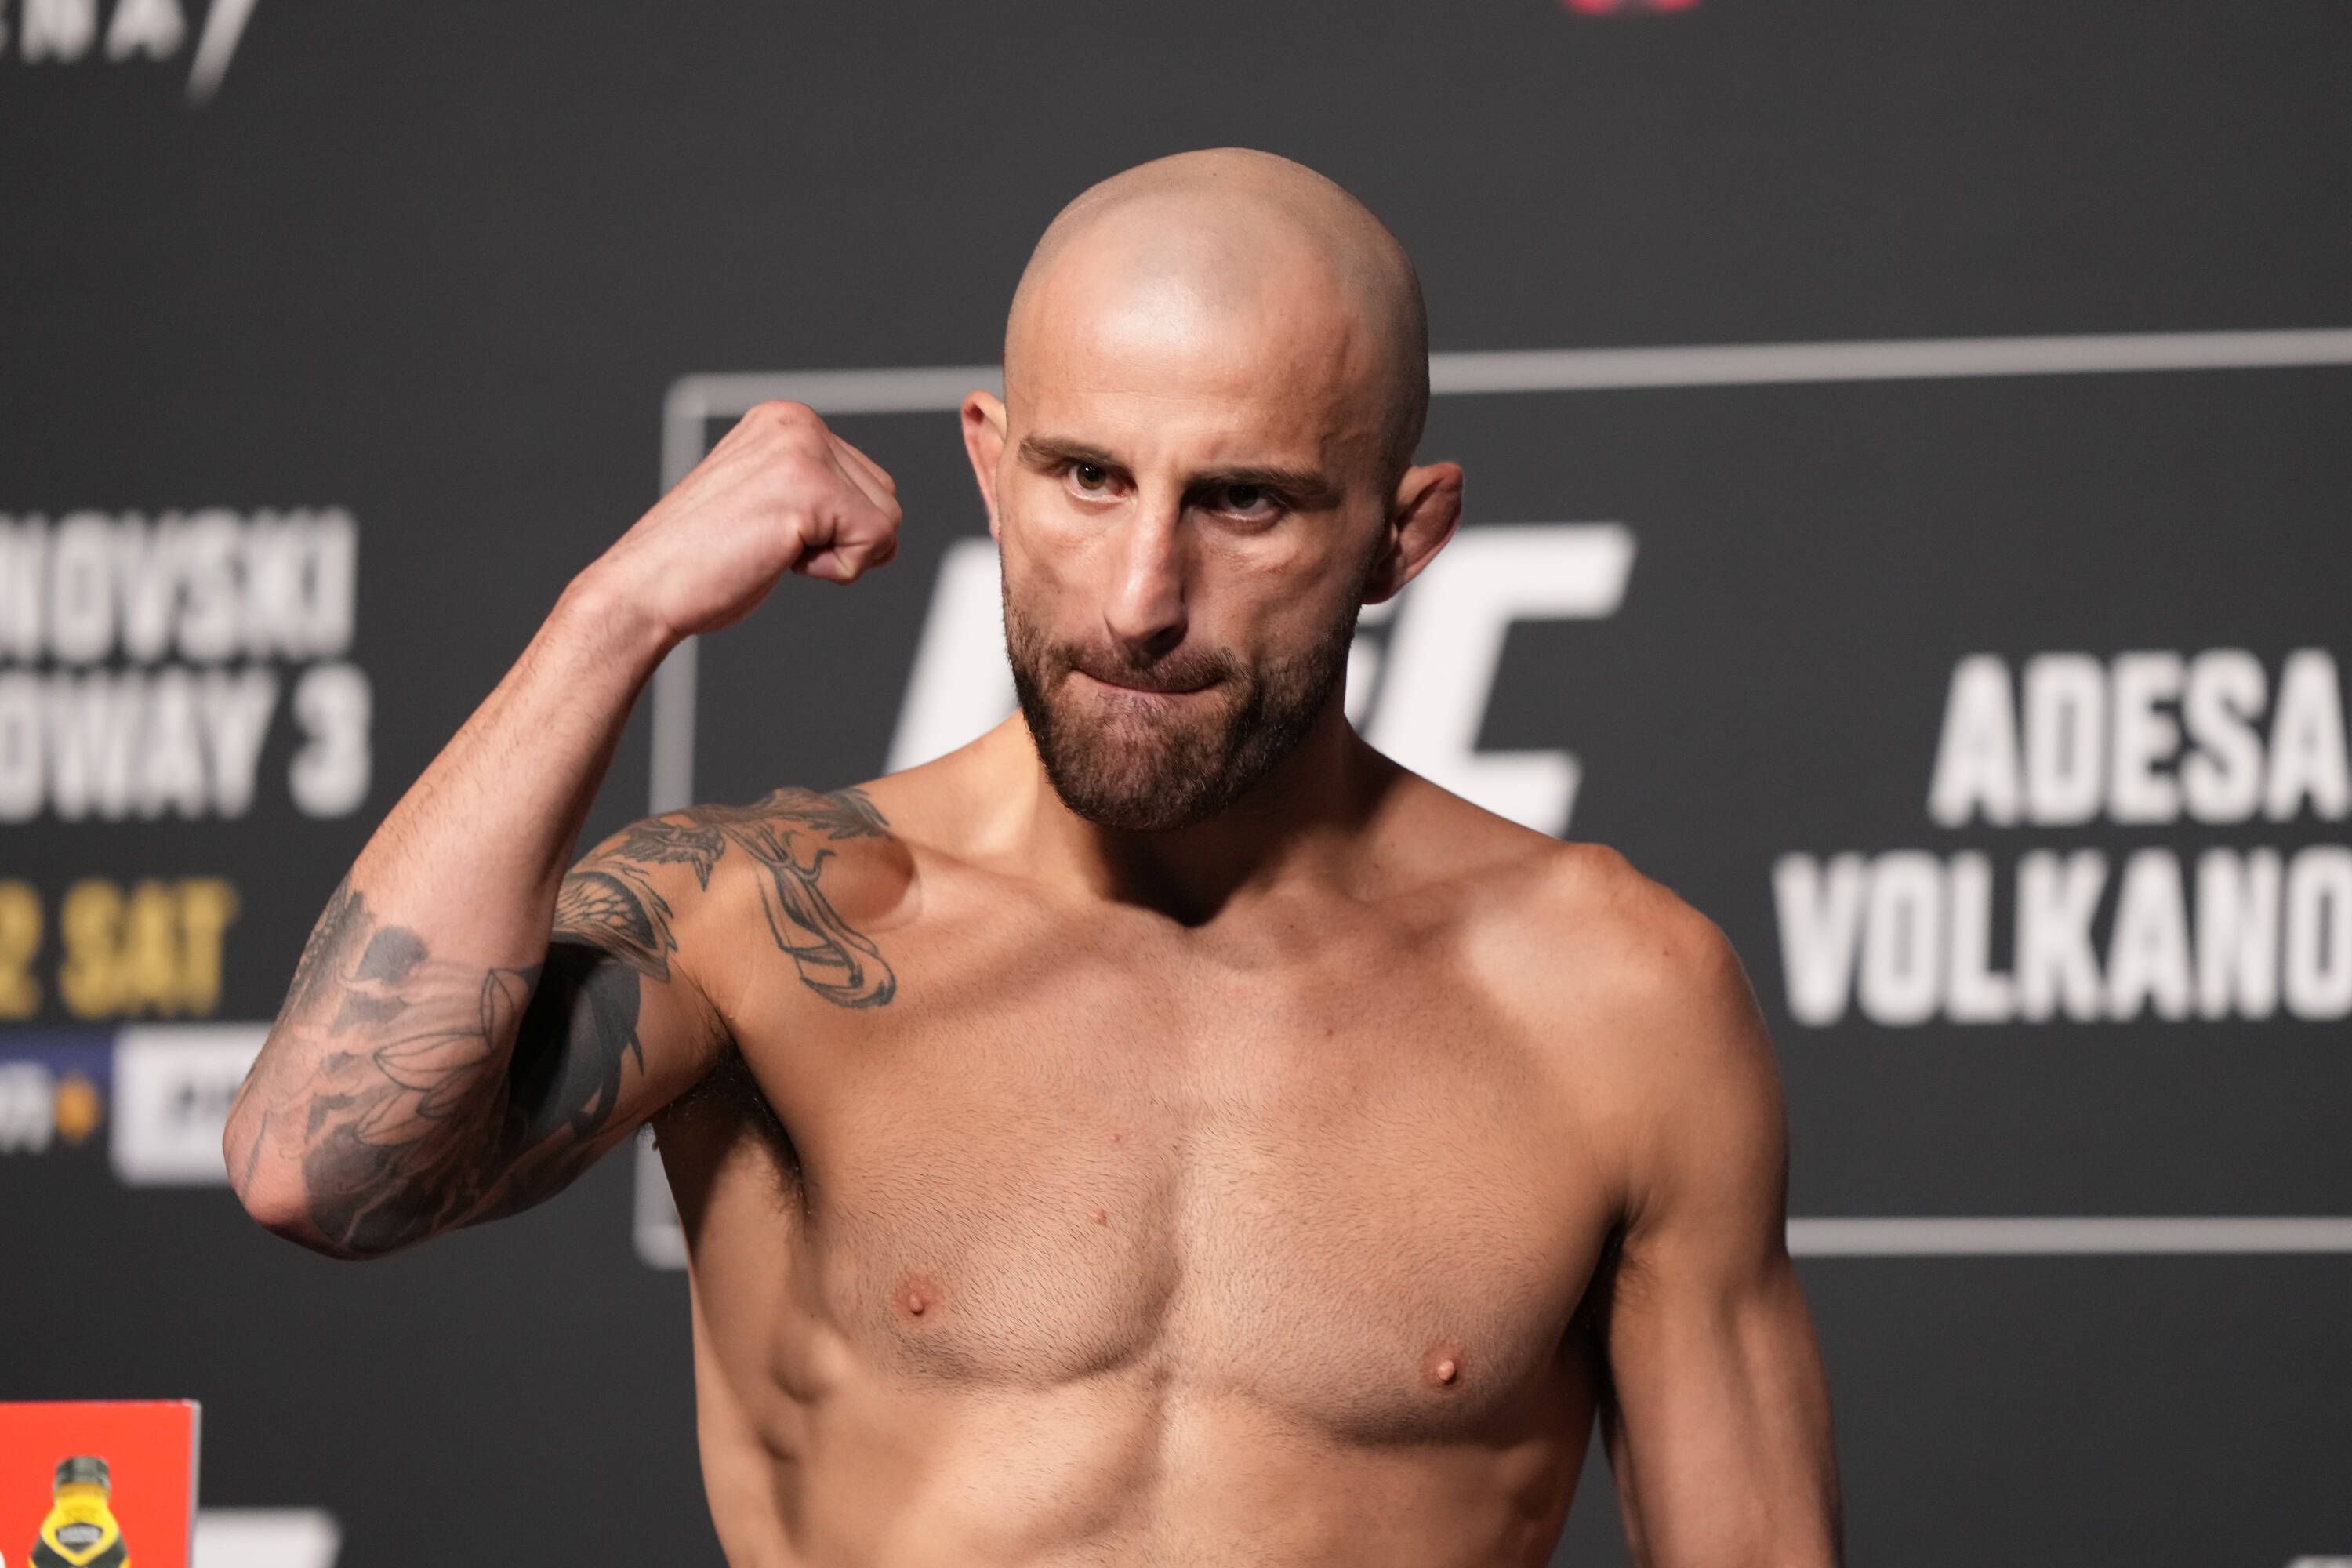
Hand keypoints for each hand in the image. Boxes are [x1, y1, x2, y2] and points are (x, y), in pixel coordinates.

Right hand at [590, 401, 903, 640]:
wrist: (646, 587)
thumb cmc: (702, 560)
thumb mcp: (769, 500)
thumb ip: (820, 489)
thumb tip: (886, 521)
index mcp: (786, 420)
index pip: (868, 482)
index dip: (835, 529)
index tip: (772, 530)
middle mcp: (797, 423)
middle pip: (886, 498)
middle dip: (843, 540)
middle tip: (773, 543)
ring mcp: (803, 450)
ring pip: (887, 520)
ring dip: (840, 555)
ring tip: (774, 547)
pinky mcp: (810, 486)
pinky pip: (876, 541)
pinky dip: (838, 570)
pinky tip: (781, 559)